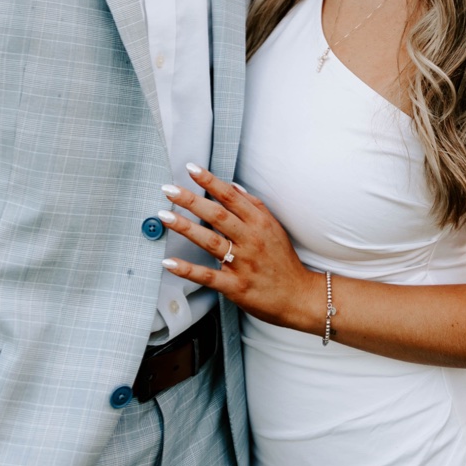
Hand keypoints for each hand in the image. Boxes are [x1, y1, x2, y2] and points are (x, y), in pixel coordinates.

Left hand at [159, 167, 324, 332]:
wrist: (300, 297)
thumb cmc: (283, 261)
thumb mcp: (274, 228)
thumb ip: (253, 206)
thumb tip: (232, 186)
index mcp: (259, 224)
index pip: (231, 197)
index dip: (210, 182)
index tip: (191, 169)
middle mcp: (251, 241)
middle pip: (217, 215)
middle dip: (191, 200)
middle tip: (168, 189)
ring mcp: (243, 264)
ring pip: (210, 241)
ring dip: (185, 228)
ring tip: (164, 216)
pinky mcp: (236, 286)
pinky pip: (208, 276)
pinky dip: (188, 270)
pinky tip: (170, 262)